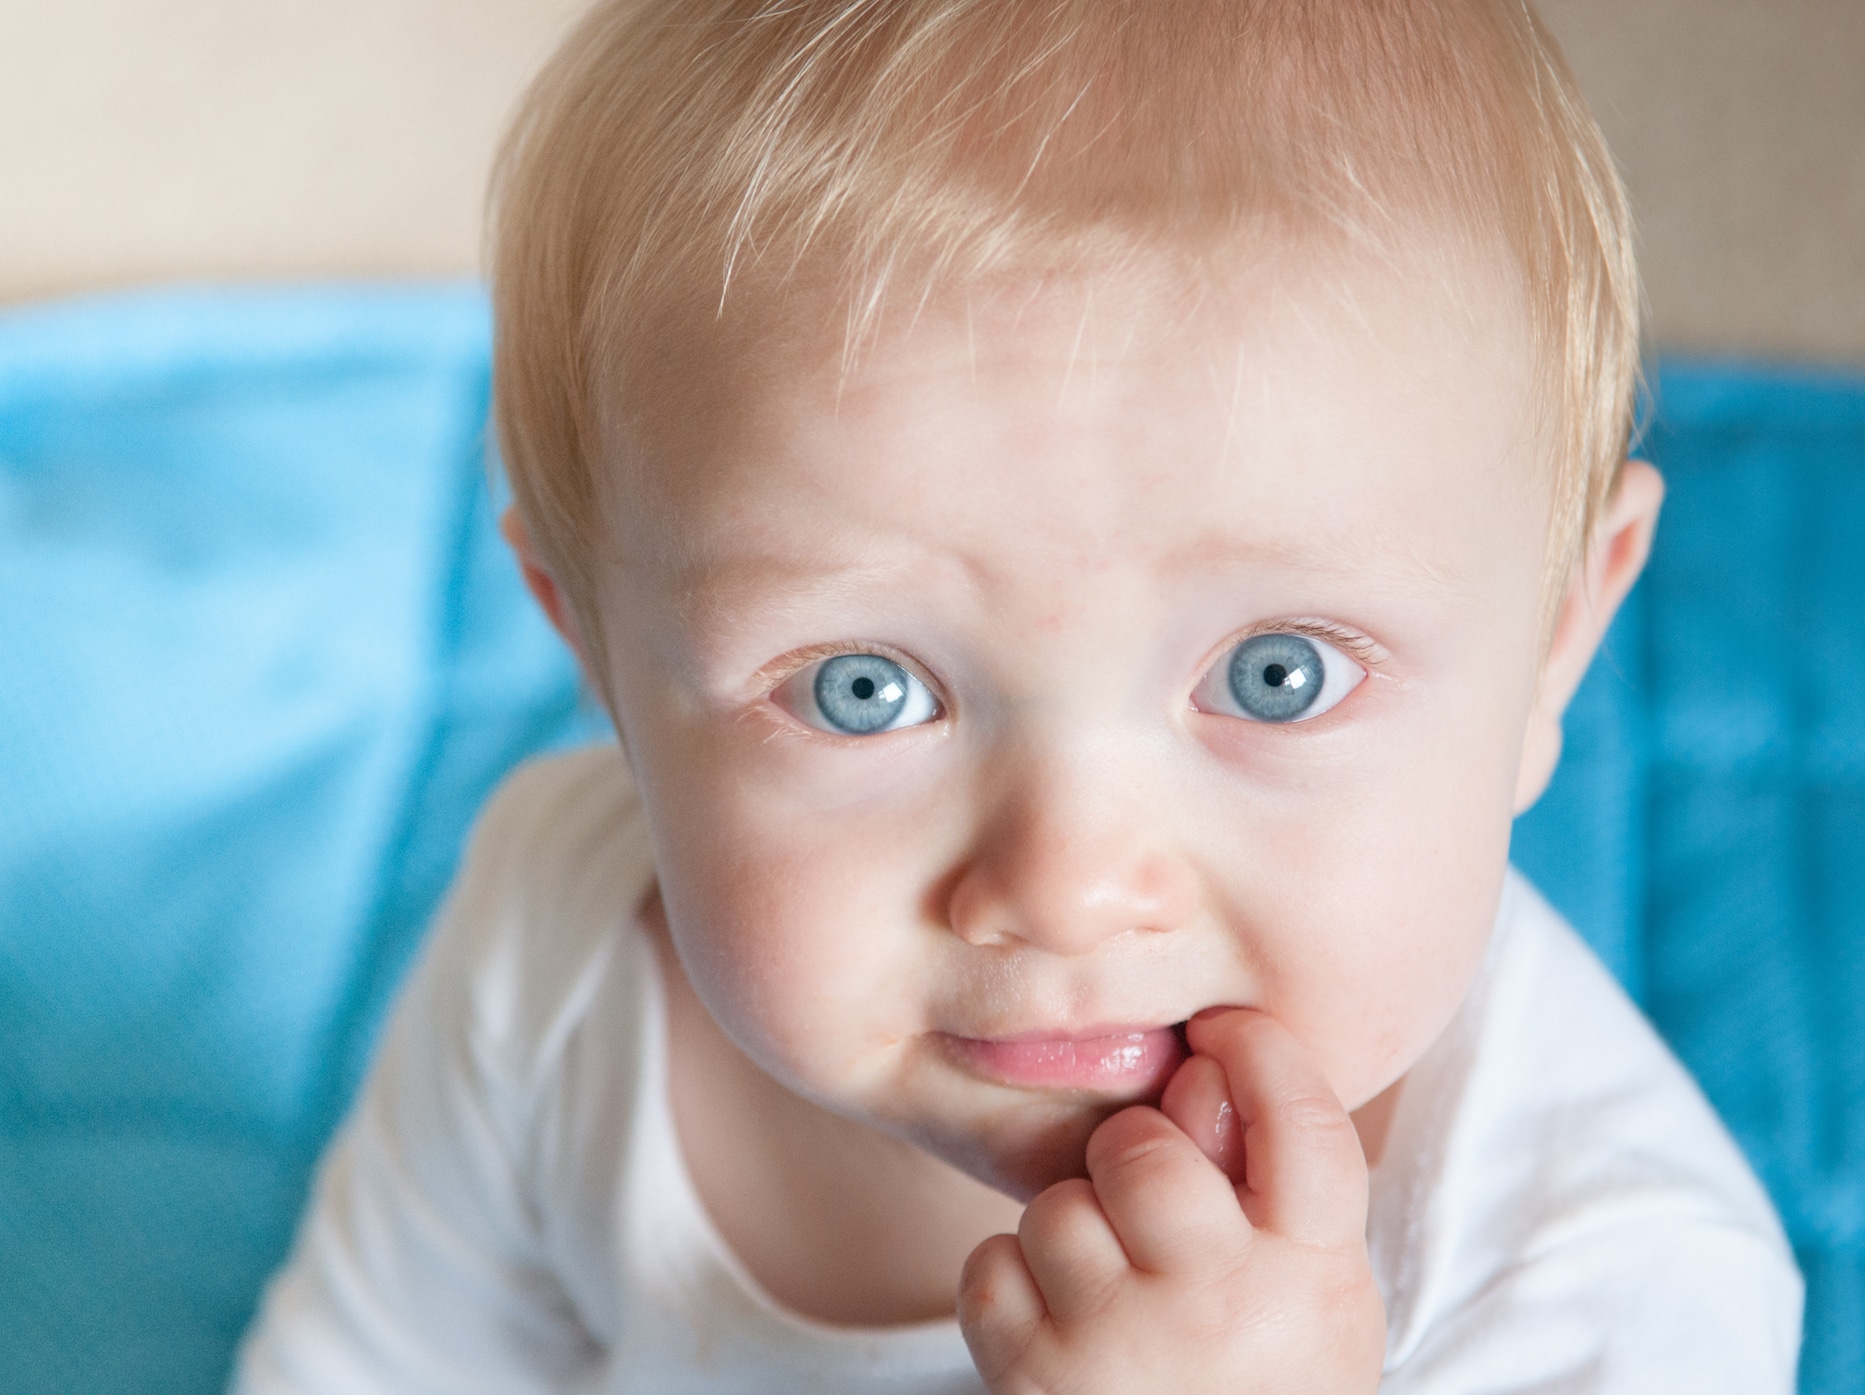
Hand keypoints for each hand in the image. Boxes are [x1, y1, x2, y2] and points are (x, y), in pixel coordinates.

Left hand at [958, 1010, 1386, 1393]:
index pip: (1302, 1124)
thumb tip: (1193, 1065)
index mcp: (1314, 1276)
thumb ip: (1266, 1176)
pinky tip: (1060, 1320)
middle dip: (1132, 1148)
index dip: (1260, 1052)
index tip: (1222, 1028)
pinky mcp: (1034, 1382)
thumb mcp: (1307, 1282)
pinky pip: (991, 1263)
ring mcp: (1119, 1350)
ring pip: (1057, 1206)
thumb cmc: (1255, 1363)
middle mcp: (1221, 1311)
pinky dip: (1013, 1281)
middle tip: (1145, 1190)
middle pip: (1144, 1152)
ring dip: (1073, 1226)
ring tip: (1112, 1283)